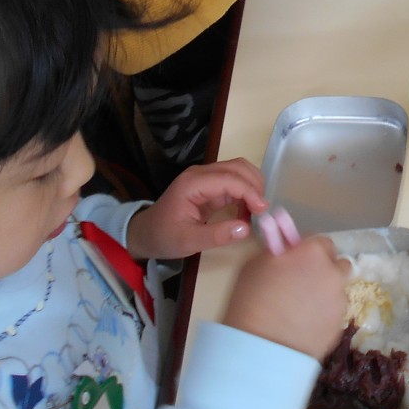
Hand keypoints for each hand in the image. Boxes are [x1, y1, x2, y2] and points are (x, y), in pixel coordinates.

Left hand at [125, 158, 267, 260]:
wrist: (146, 234)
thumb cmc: (164, 237)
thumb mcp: (188, 241)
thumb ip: (216, 235)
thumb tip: (246, 228)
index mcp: (193, 183)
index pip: (229, 179)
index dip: (249, 192)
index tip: (262, 210)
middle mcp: (201, 174)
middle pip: (237, 167)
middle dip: (255, 186)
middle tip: (262, 211)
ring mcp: (206, 177)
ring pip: (239, 171)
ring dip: (252, 187)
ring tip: (256, 212)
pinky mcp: (210, 185)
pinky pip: (234, 181)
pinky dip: (246, 193)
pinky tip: (248, 211)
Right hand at [222, 235, 349, 360]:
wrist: (262, 347)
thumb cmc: (251, 300)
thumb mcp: (256, 263)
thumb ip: (279, 251)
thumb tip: (288, 249)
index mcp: (313, 252)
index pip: (322, 242)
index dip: (310, 251)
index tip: (298, 260)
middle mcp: (332, 272)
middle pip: (337, 264)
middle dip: (324, 270)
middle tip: (303, 282)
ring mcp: (339, 300)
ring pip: (337, 290)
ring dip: (325, 293)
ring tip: (302, 308)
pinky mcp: (339, 325)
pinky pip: (334, 313)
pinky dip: (324, 315)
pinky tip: (305, 324)